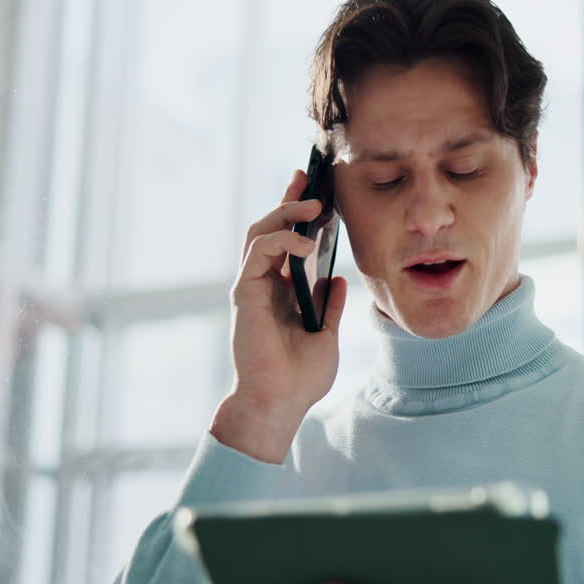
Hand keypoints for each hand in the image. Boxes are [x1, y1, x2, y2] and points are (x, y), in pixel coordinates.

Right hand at [210, 170, 347, 462]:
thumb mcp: (327, 335)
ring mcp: (252, 287)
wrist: (279, 404)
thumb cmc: (301, 378)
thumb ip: (330, 306)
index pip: (289, 244)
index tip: (319, 193)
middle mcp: (264, 285)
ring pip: (261, 232)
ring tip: (314, 206)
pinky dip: (282, 240)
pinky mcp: (245, 292)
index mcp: (282, 292)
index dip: (300, 217)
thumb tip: (338, 278)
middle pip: (271, 229)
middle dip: (289, 201)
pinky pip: (259, 251)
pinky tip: (307, 243)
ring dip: (286, 213)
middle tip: (309, 179)